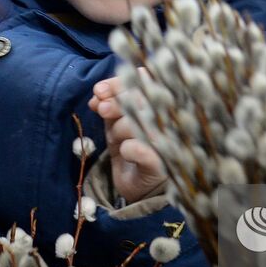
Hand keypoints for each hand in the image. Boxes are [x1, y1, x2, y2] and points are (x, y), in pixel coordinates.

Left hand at [90, 77, 167, 204]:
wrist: (139, 185)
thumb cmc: (132, 145)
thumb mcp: (118, 121)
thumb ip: (109, 103)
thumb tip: (96, 95)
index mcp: (160, 103)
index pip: (142, 81)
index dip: (118, 84)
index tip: (98, 91)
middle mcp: (168, 119)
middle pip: (140, 100)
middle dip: (115, 104)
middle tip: (102, 110)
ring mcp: (168, 141)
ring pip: (136, 123)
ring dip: (118, 129)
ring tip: (115, 140)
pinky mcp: (161, 164)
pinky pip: (138, 149)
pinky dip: (128, 149)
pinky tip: (125, 153)